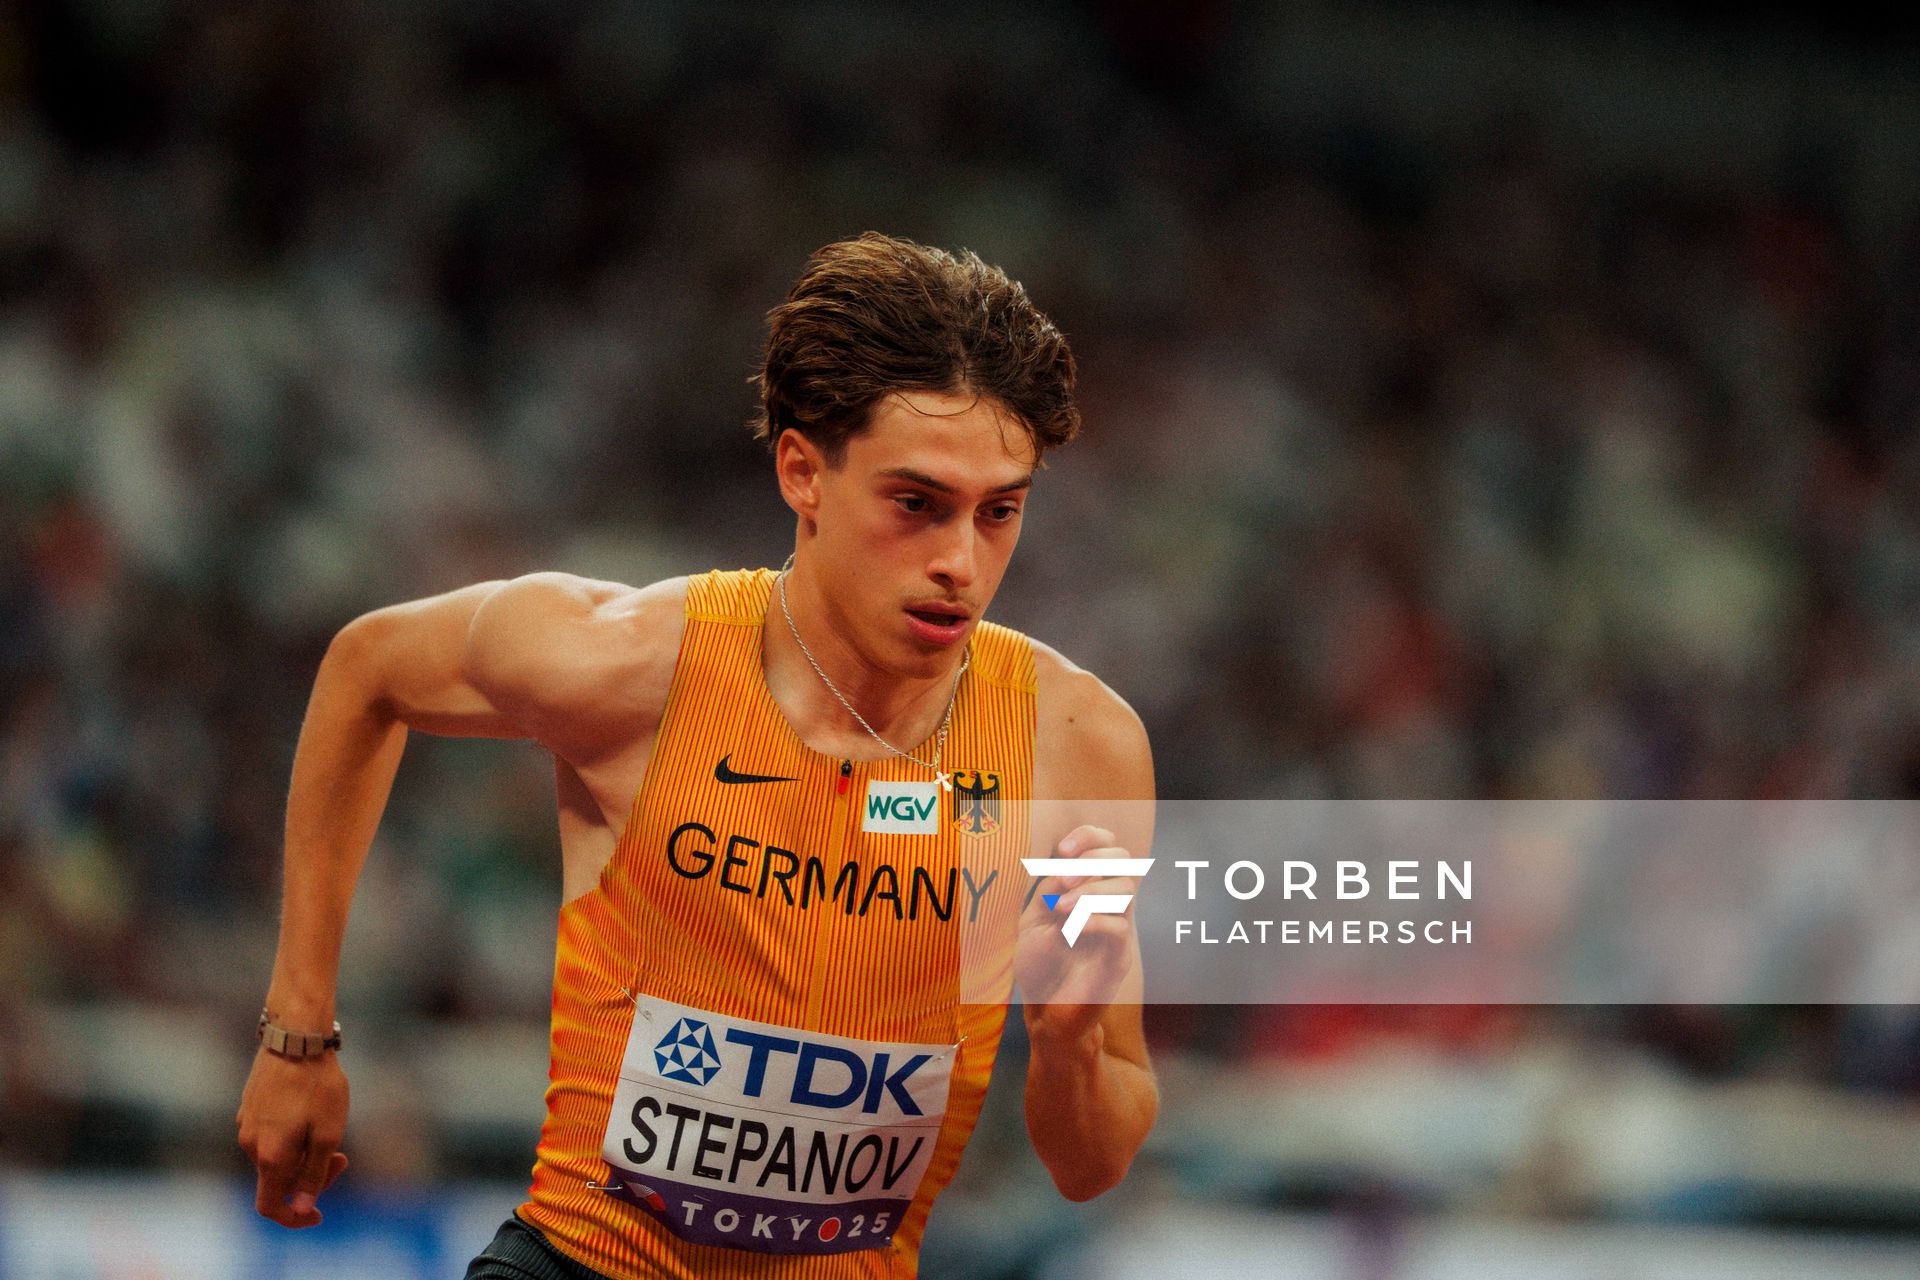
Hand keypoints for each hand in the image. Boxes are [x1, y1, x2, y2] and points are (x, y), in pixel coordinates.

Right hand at [236, 1045, 350, 1226]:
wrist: (295, 1039)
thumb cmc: (317, 1086)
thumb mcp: (327, 1133)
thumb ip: (313, 1174)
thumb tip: (301, 1209)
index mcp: (269, 1157)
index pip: (269, 1205)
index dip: (293, 1217)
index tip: (319, 1215)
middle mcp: (250, 1145)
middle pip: (278, 1180)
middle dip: (310, 1178)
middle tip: (342, 1159)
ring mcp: (247, 1125)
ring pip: (275, 1157)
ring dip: (302, 1156)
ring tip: (331, 1131)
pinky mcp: (250, 1107)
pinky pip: (270, 1136)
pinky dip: (291, 1138)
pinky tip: (311, 1116)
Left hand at [1016, 824, 1141, 1043]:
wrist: (1045, 1012)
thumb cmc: (1039, 964)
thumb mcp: (1034, 919)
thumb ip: (1049, 890)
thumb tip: (1065, 864)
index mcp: (1089, 887)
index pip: (1107, 844)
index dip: (1090, 837)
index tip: (1062, 850)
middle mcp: (1109, 904)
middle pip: (1125, 859)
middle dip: (1094, 860)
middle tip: (1065, 882)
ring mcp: (1117, 930)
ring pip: (1127, 889)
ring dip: (1091, 891)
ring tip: (1060, 909)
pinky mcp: (1118, 958)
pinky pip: (1121, 928)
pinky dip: (1094, 920)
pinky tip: (1071, 930)